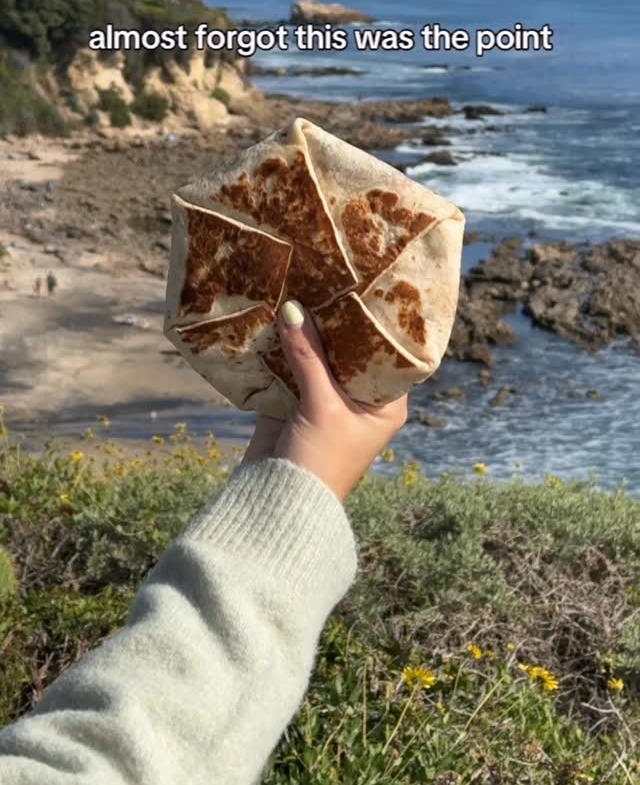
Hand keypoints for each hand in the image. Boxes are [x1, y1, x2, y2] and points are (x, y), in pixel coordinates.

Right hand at [242, 300, 406, 500]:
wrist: (275, 507)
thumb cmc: (319, 463)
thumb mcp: (321, 406)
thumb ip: (308, 356)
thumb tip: (294, 307)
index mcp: (386, 404)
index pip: (387, 353)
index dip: (375, 322)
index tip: (365, 284)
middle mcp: (359, 400)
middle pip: (347, 351)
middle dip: (331, 321)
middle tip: (324, 277)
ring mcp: (323, 401)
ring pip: (315, 358)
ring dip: (303, 332)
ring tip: (296, 287)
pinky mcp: (290, 405)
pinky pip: (286, 369)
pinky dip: (278, 349)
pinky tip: (270, 317)